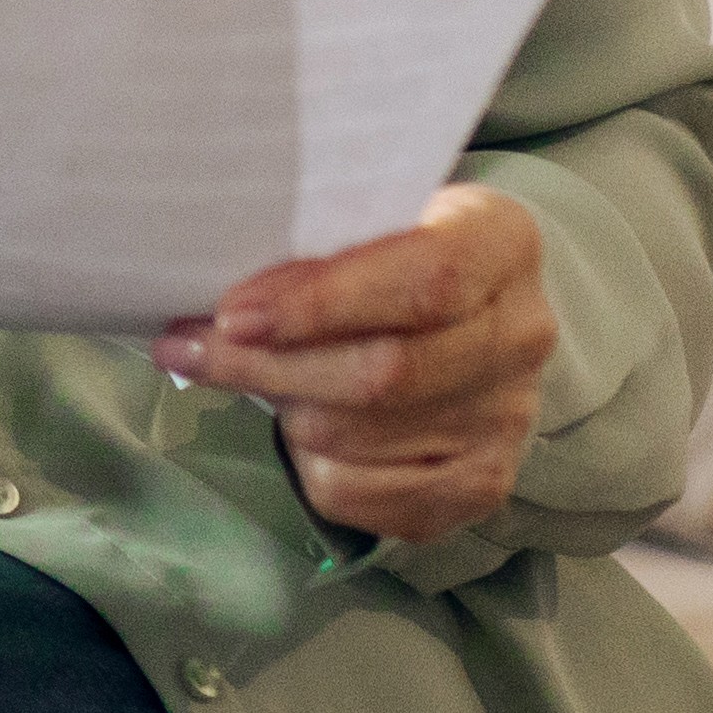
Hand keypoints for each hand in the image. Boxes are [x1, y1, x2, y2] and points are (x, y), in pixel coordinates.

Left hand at [153, 183, 555, 542]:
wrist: (468, 318)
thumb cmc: (393, 256)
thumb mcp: (369, 221)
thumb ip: (315, 247)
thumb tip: (215, 304)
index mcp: (502, 244)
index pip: (425, 279)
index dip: (322, 301)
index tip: (234, 313)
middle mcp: (522, 335)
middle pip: (384, 372)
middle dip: (268, 366)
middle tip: (190, 349)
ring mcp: (507, 418)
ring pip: (356, 435)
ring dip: (281, 409)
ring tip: (253, 377)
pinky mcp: (479, 484)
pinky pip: (358, 492)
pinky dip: (306, 462)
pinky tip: (300, 425)